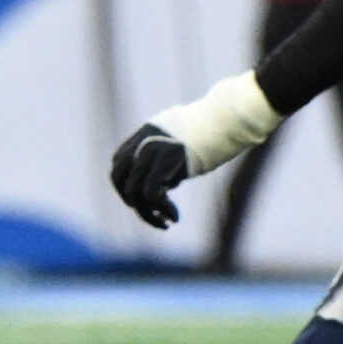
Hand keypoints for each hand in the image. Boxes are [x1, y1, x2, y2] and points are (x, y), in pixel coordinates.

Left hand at [108, 73, 281, 228]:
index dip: (126, 188)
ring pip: (134, 193)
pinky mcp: (165, 160)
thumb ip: (163, 159)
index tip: (144, 202)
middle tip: (152, 215)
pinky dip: (161, 210)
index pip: (118, 166)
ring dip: (148, 214)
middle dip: (132, 202)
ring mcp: (152, 150)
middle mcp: (142, 142)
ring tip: (166, 222)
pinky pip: (151, 194)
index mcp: (142, 136)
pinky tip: (175, 217)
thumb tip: (163, 185)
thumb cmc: (210, 135)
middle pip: (119, 180)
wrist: (224, 121)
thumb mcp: (177, 143)